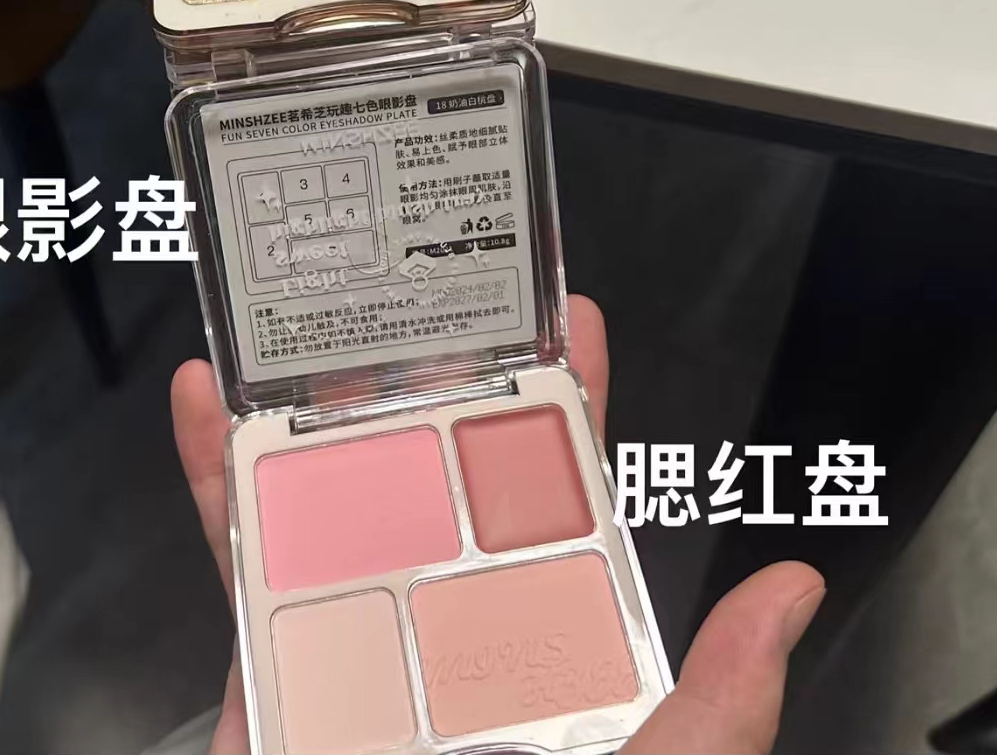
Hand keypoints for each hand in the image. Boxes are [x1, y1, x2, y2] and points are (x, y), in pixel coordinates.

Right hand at [172, 295, 824, 754]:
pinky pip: (240, 559)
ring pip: (328, 497)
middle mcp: (448, 616)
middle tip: (408, 296)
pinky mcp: (275, 661)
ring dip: (304, 409)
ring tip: (296, 328)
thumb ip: (720, 700)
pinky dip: (215, 476)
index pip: (560, 499)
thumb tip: (792, 593)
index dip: (566, 407)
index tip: (567, 320)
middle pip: (434, 475)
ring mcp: (359, 631)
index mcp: (537, 632)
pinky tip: (203, 402)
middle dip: (420, 383)